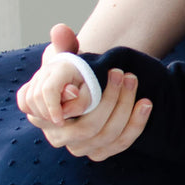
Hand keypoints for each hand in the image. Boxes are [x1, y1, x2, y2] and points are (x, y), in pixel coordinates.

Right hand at [17, 59, 91, 125]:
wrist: (81, 76)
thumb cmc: (88, 88)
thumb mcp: (91, 94)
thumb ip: (81, 102)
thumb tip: (64, 109)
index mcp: (62, 69)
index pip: (49, 90)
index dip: (53, 108)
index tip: (60, 122)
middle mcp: (46, 71)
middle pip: (34, 96)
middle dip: (46, 114)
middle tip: (60, 122)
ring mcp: (36, 78)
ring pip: (26, 100)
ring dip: (40, 114)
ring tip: (55, 118)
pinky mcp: (30, 86)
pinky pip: (23, 102)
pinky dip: (31, 111)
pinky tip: (45, 114)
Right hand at [21, 25, 152, 160]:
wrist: (85, 86)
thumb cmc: (69, 70)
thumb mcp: (62, 55)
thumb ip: (62, 44)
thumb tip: (61, 32)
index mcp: (38, 113)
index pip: (60, 115)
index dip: (79, 102)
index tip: (99, 77)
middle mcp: (56, 136)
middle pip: (88, 128)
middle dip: (110, 100)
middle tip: (124, 75)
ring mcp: (78, 148)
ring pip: (107, 136)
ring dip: (126, 109)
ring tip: (134, 82)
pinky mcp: (99, 152)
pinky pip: (120, 143)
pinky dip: (136, 124)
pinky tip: (145, 103)